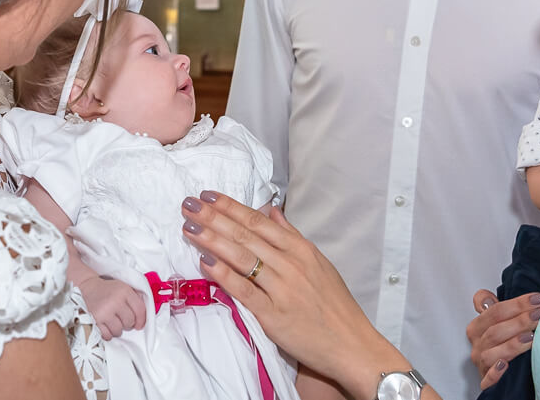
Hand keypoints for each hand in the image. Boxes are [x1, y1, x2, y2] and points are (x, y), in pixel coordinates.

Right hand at [78, 275, 146, 339]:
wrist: (87, 288)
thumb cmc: (108, 290)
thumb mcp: (124, 288)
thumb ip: (135, 299)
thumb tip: (144, 317)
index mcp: (124, 291)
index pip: (140, 310)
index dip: (142, 320)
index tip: (139, 324)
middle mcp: (115, 301)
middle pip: (130, 322)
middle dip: (128, 323)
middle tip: (122, 319)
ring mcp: (105, 311)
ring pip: (119, 330)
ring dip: (117, 329)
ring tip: (113, 321)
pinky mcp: (95, 320)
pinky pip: (107, 335)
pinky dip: (108, 333)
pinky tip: (106, 326)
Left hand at [181, 191, 409, 399]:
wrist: (350, 343)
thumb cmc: (334, 304)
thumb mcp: (318, 262)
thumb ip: (291, 235)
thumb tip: (271, 210)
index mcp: (301, 249)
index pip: (258, 221)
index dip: (231, 207)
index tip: (208, 195)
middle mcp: (291, 264)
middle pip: (245, 235)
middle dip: (214, 217)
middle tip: (189, 203)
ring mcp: (282, 289)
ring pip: (241, 258)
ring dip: (212, 240)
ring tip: (190, 227)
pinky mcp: (274, 315)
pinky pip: (244, 290)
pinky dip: (223, 275)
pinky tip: (205, 262)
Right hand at [466, 290, 539, 389]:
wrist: (497, 370)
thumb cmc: (500, 342)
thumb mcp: (496, 322)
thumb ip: (492, 307)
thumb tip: (488, 297)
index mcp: (477, 327)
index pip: (494, 311)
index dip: (516, 304)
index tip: (537, 299)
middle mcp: (477, 344)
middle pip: (495, 330)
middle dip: (519, 321)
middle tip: (539, 315)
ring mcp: (481, 363)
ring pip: (492, 353)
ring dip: (512, 344)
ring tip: (531, 336)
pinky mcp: (486, 382)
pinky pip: (487, 379)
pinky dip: (495, 373)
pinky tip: (505, 366)